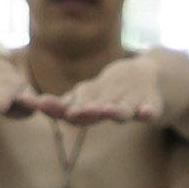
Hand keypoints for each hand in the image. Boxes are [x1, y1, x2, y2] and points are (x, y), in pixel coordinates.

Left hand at [39, 54, 166, 125]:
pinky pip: (151, 108)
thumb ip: (68, 103)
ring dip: (115, 110)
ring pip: (123, 107)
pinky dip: (149, 111)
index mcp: (93, 97)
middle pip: (98, 104)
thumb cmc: (111, 91)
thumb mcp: (90, 96)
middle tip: (73, 113)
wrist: (149, 74)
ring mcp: (132, 99)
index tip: (41, 103)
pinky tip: (146, 114)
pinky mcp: (152, 102)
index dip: (57, 106)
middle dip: (86, 109)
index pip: (72, 103)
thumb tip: (36, 103)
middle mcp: (110, 97)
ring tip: (108, 112)